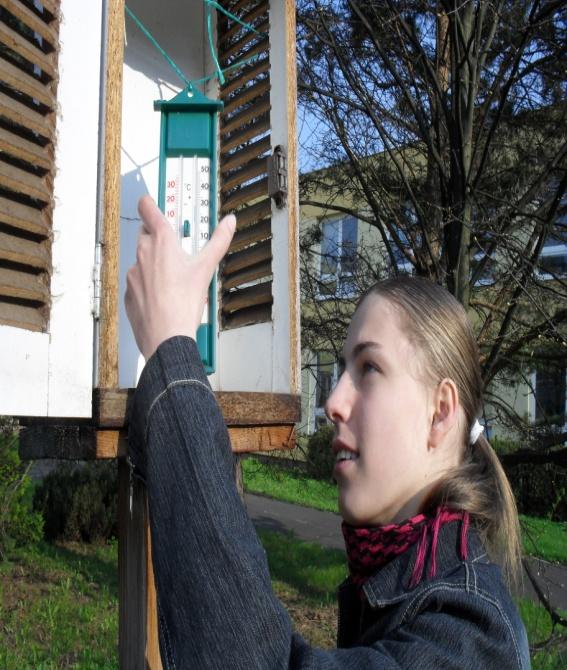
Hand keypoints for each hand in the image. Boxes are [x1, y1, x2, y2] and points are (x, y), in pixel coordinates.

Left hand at [125, 196, 235, 359]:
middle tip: (176, 253)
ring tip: (174, 283)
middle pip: (146, 235)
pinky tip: (163, 299)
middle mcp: (142, 254)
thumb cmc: (183, 304)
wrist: (166, 338)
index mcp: (161, 242)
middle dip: (158, 240)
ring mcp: (132, 275)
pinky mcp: (129, 294)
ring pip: (142, 261)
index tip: (151, 203)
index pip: (147, 209)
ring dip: (154, 265)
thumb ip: (218, 241)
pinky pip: (137, 284)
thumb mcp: (206, 268)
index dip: (149, 203)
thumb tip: (229, 222)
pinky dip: (148, 287)